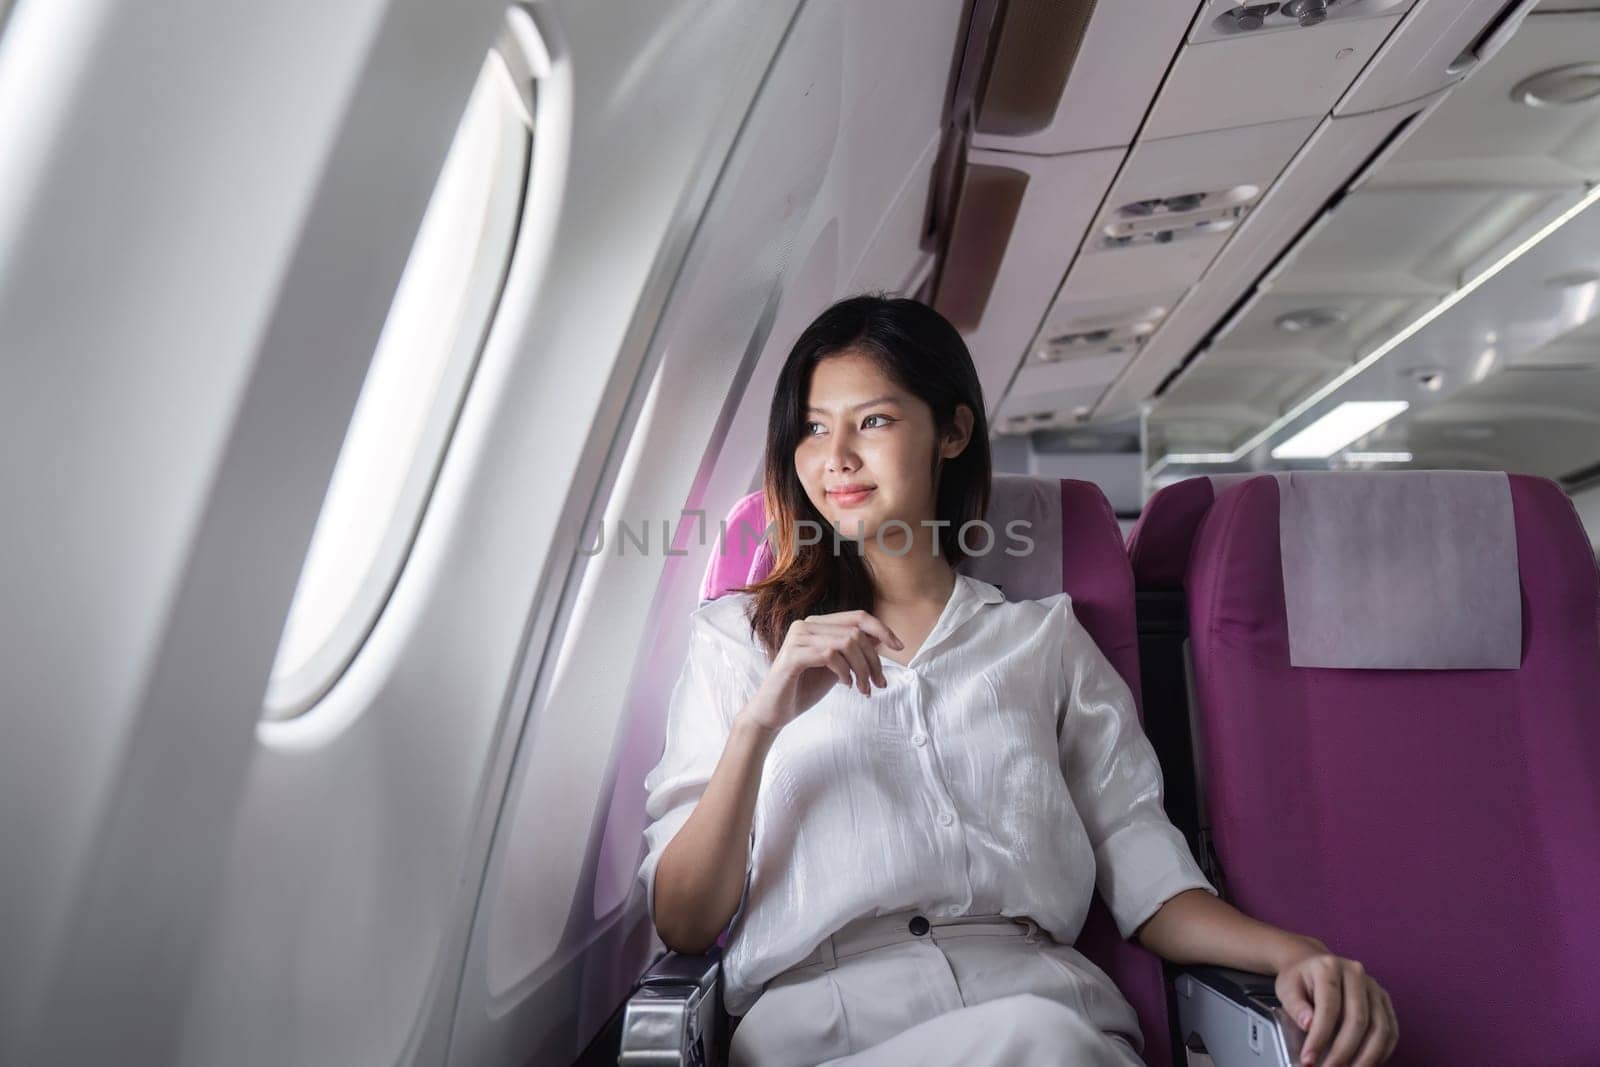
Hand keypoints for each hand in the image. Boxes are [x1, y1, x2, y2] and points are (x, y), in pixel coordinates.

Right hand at [740, 610, 902, 732]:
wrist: (773, 712)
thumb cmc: (804, 688)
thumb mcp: (837, 667)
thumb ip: (854, 652)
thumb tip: (882, 639)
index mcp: (817, 624)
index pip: (857, 616)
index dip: (882, 629)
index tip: (899, 647)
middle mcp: (806, 625)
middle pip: (856, 632)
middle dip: (873, 660)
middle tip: (879, 684)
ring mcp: (797, 638)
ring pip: (846, 642)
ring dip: (862, 669)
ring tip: (862, 689)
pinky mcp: (792, 656)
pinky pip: (830, 655)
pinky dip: (844, 671)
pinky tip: (845, 685)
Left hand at [1275, 945, 1397, 1065]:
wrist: (1314, 965)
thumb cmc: (1300, 979)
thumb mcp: (1287, 988)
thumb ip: (1295, 1006)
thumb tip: (1309, 1024)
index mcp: (1329, 967)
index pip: (1328, 1007)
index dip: (1319, 1037)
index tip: (1309, 1058)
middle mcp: (1356, 973)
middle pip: (1358, 1020)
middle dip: (1343, 1052)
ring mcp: (1374, 986)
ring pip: (1379, 1028)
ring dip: (1366, 1057)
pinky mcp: (1384, 1000)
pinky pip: (1391, 1030)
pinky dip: (1381, 1052)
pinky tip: (1366, 1063)